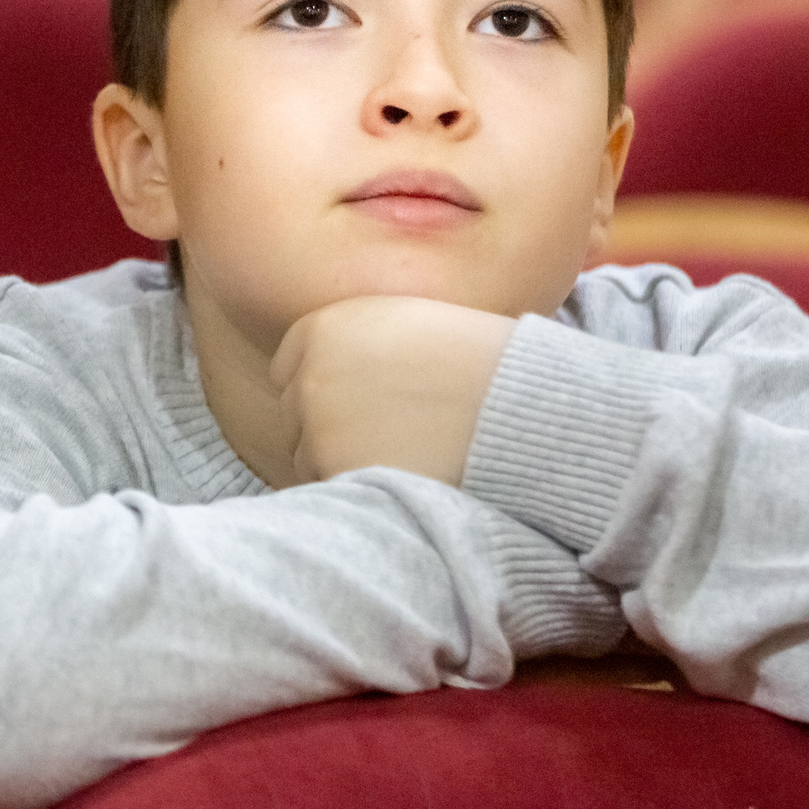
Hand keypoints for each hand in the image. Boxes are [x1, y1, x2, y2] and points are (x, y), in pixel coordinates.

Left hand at [269, 295, 514, 485]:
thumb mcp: (405, 320)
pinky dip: (360, 489)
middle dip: (329, 426)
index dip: (324, 387)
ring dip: (341, 461)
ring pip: (308, 457)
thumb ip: (355, 340)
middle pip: (294, 416)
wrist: (520, 406)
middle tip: (388, 432)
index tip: (358, 400)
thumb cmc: (479, 360)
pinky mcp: (339, 474)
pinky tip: (404, 473)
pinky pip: (332, 488)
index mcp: (322, 327)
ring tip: (402, 452)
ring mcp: (319, 428)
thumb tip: (327, 371)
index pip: (288, 368)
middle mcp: (309, 375)